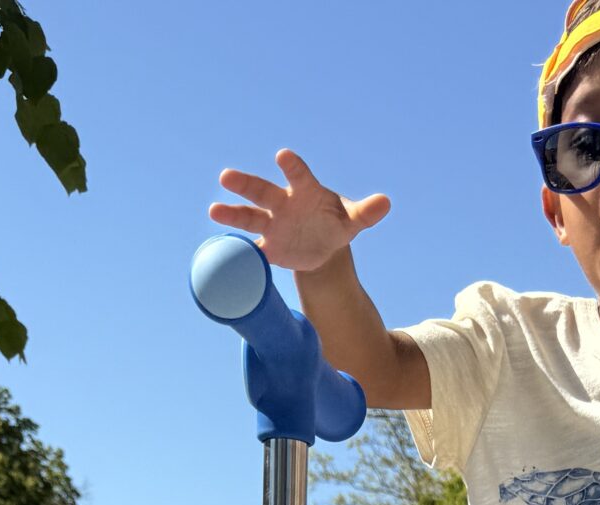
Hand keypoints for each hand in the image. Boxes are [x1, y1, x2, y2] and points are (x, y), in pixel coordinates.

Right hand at [209, 151, 390, 274]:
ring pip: (249, 217)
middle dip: (245, 184)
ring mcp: (272, 225)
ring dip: (232, 214)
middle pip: (262, 191)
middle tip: (226, 176)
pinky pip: (252, 249)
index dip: (292, 166)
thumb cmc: (335, 224)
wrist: (321, 246)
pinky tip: (224, 251)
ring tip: (213, 210)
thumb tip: (386, 203)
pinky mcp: (268, 247)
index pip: (298, 175)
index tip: (283, 156)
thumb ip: (366, 213)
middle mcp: (283, 203)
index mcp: (304, 191)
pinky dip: (240, 252)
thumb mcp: (352, 220)